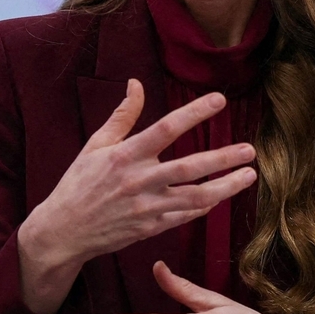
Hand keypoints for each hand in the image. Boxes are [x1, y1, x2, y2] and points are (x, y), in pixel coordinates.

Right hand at [17, 80, 256, 313]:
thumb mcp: (95, 145)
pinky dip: (205, 207)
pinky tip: (222, 197)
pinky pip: (185, 217)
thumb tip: (137, 84)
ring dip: (226, 187)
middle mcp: (138, 181)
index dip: (194, 113)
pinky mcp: (150, 228)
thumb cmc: (78, 183)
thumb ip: (122, 115)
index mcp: (124, 155)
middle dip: (222, 158)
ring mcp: (147, 208)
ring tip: (249, 175)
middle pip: (189, 167)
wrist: (65, 229)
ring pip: (195, 197)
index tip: (219, 100)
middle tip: (249, 150)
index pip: (166, 129)